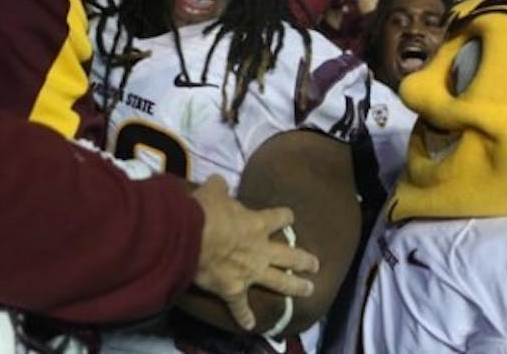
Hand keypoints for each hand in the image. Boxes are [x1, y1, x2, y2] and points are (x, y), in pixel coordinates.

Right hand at [191, 175, 318, 330]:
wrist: (191, 236)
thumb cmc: (205, 212)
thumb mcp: (213, 192)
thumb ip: (220, 187)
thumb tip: (219, 182)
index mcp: (257, 223)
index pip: (280, 218)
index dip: (285, 217)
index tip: (289, 217)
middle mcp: (260, 249)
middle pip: (290, 255)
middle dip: (304, 260)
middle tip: (315, 264)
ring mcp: (250, 272)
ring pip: (280, 282)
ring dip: (295, 287)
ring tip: (308, 290)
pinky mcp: (234, 289)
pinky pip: (241, 307)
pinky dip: (245, 317)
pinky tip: (250, 325)